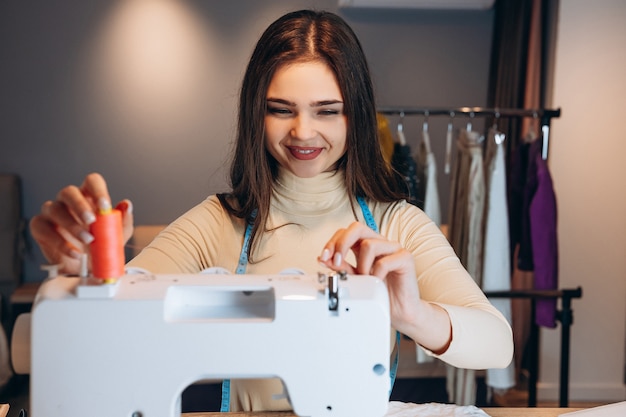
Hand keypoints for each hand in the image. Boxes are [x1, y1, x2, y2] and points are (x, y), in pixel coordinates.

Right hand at [30, 173, 133, 274]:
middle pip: (69, 192)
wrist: (86, 267)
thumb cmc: (100, 244)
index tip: (104, 205)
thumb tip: (127, 205)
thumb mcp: (117, 235)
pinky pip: (44, 229)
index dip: (97, 190)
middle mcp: (68, 201)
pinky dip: (59, 242)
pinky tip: (74, 252)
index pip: (92, 182)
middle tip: (91, 221)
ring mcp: (52, 212)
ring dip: (72, 226)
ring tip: (88, 240)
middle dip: (80, 205)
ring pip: (54, 209)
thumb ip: (123, 220)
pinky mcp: (40, 228)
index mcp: (89, 196)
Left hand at [318, 222, 451, 353]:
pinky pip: (385, 261)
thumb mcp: (354, 279)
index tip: (323, 257)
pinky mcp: (405, 258)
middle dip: (341, 244)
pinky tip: (377, 281)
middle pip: (357, 228)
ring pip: (369, 244)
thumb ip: (341, 267)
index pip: (346, 232)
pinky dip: (376, 273)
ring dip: (361, 265)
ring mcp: (393, 249)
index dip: (332, 242)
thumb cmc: (380, 293)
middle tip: (337, 262)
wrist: (400, 311)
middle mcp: (379, 243)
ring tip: (365, 278)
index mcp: (366, 244)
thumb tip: (323, 258)